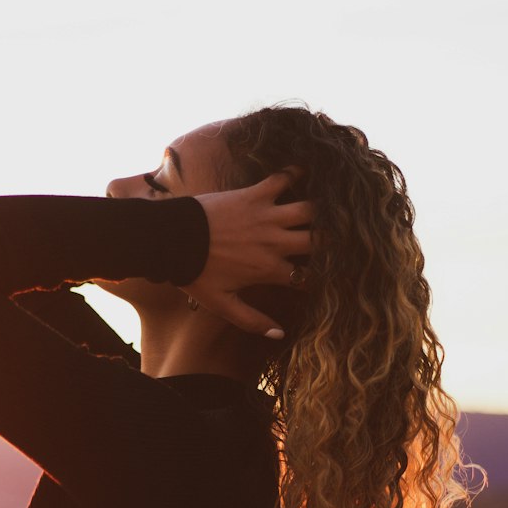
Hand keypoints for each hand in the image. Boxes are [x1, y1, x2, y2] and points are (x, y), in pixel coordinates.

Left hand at [181, 170, 314, 338]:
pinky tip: (305, 173)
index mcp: (269, 270)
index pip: (307, 277)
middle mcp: (274, 243)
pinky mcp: (254, 195)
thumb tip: (280, 334)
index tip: (323, 275)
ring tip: (328, 209)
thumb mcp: (222, 304)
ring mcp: (266, 217)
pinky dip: (296, 173)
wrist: (172, 240)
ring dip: (320, 210)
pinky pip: (282, 179)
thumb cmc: (195, 274)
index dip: (319, 278)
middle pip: (318, 241)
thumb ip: (252, 320)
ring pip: (309, 210)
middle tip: (335, 239)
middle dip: (330, 242)